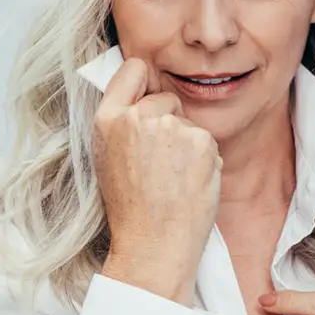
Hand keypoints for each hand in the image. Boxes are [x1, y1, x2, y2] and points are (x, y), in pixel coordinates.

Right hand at [92, 57, 221, 304]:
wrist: (153, 245)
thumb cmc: (130, 208)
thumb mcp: (107, 157)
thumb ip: (122, 122)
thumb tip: (142, 92)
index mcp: (108, 119)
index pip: (134, 69)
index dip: (145, 82)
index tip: (148, 95)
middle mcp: (138, 116)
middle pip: (166, 98)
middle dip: (169, 121)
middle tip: (159, 163)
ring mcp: (171, 126)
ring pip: (188, 122)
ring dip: (187, 144)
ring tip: (172, 179)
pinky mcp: (200, 140)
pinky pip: (207, 141)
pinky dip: (204, 160)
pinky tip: (189, 184)